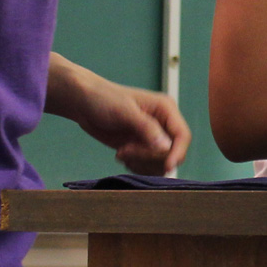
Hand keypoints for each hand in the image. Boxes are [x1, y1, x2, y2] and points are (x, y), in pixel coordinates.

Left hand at [68, 78, 192, 175]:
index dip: (178, 152)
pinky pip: (147, 166)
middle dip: (148, 156)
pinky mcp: (141, 148)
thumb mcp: (125, 112)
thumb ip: (147, 129)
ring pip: (159, 163)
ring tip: (122, 152)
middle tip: (125, 150)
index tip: (167, 166)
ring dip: (140, 163)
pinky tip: (122, 155)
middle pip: (170, 153)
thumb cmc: (104, 99)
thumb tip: (167, 147)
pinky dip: (135, 166)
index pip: (182, 136)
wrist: (84, 103)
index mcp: (166, 110)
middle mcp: (163, 125)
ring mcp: (152, 138)